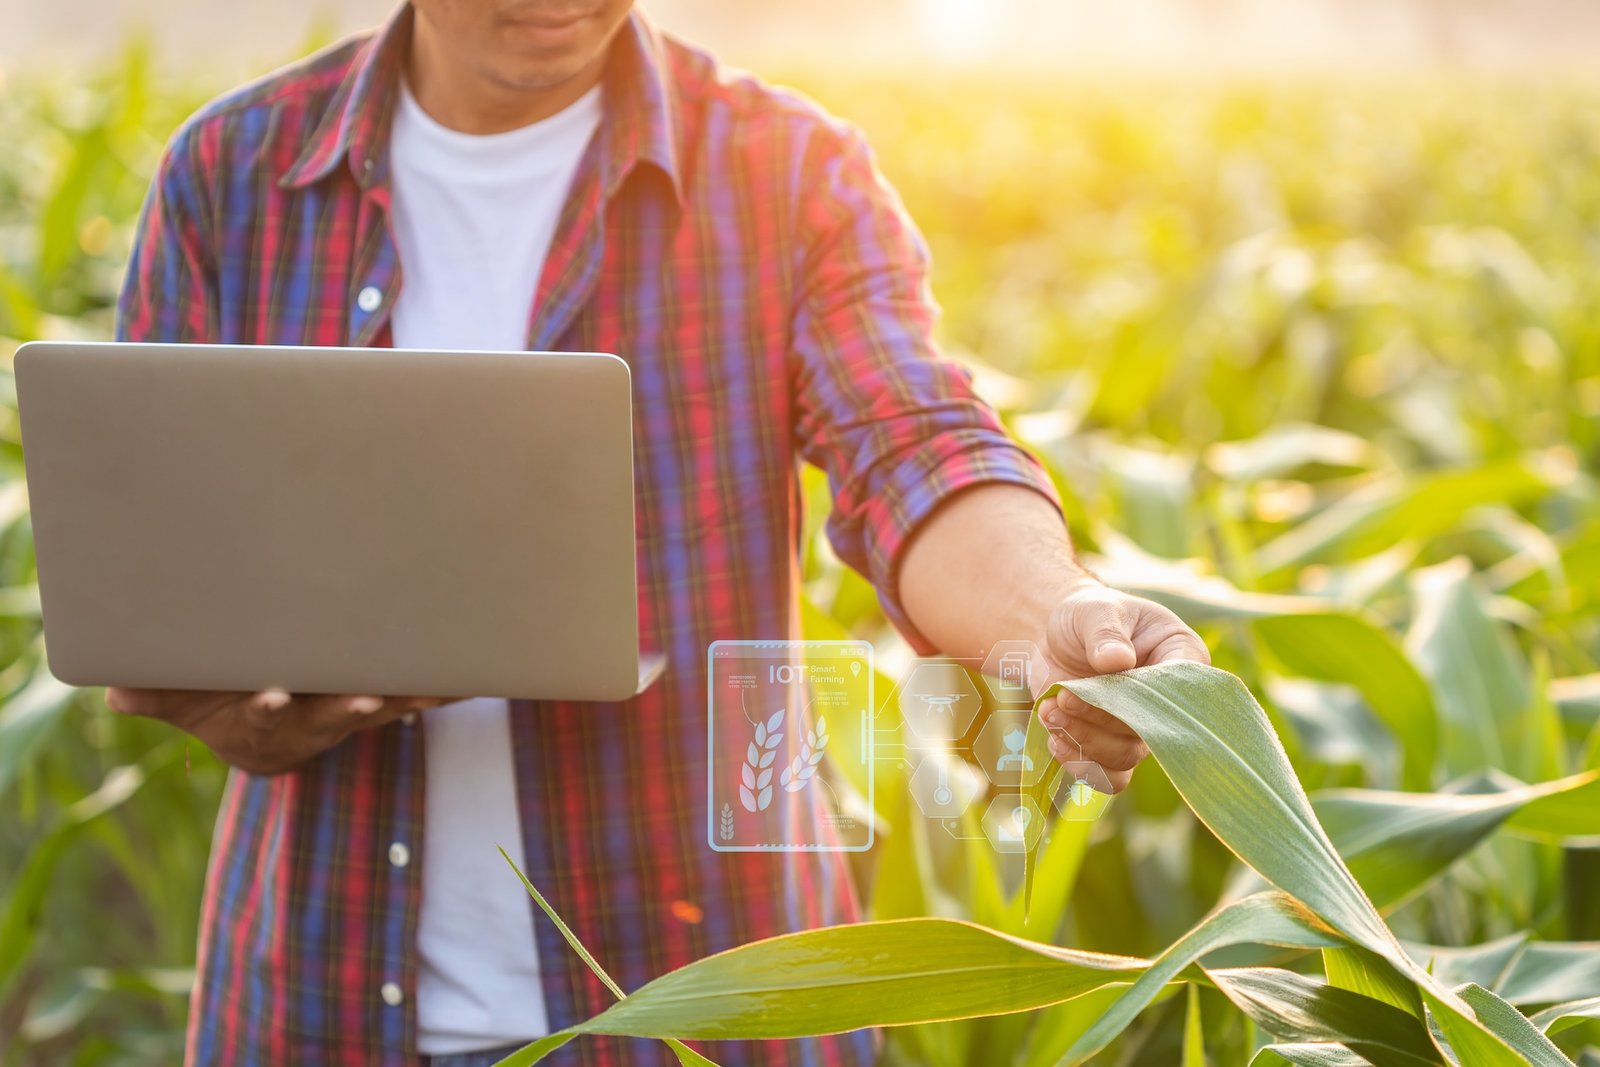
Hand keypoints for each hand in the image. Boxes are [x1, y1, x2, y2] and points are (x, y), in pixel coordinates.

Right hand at [104, 687, 458, 774]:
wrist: (266, 735)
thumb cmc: (220, 704)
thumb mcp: (185, 701)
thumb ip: (154, 695)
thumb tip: (112, 692)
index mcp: (265, 720)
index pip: (264, 715)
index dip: (267, 708)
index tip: (270, 696)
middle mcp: (313, 720)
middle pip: (334, 715)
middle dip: (350, 706)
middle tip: (368, 697)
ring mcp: (351, 713)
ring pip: (384, 708)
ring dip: (412, 699)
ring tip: (441, 689)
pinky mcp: (381, 701)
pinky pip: (416, 697)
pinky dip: (443, 690)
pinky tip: (473, 679)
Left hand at [1032, 579, 1208, 791]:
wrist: (1056, 637)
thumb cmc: (1087, 616)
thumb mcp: (1095, 609)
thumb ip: (1106, 631)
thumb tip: (1116, 660)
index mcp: (1182, 657)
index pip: (1183, 689)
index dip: (1148, 696)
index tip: (1108, 680)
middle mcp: (1169, 702)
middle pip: (1150, 730)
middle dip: (1101, 718)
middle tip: (1063, 697)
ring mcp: (1141, 728)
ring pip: (1125, 757)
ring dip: (1084, 741)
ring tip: (1050, 712)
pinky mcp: (1112, 746)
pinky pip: (1108, 776)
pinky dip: (1081, 766)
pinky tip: (1055, 741)